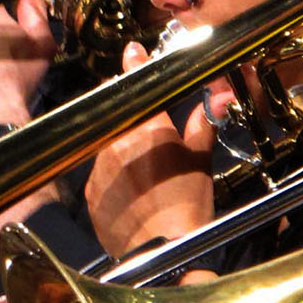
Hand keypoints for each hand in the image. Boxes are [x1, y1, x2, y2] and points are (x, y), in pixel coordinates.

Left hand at [82, 44, 225, 257]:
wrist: (162, 251)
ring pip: (107, 143)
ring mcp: (98, 166)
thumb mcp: (201, 163)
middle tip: (145, 125)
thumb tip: (212, 102)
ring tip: (143, 170)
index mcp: (149, 129)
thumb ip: (201, 128)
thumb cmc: (187, 206)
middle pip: (117, 113)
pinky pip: (98, 172)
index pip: (139, 86)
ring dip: (120, 146)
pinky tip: (130, 190)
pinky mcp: (89, 191)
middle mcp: (118, 141)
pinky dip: (112, 175)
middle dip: (127, 111)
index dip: (135, 65)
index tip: (132, 51)